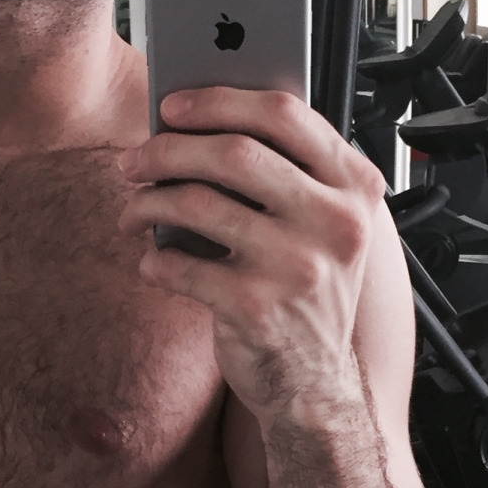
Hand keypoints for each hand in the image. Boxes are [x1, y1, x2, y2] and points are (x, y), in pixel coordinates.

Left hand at [118, 87, 386, 421]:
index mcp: (354, 188)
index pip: (285, 115)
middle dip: (167, 149)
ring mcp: (297, 267)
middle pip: (233, 152)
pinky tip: (153, 262)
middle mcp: (335, 223)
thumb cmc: (307, 295)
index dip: (219, 100)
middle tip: (134, 160)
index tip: (172, 106)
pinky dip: (155, 260)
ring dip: (148, 202)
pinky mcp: (256, 309)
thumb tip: (200, 122)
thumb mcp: (323, 227)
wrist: (315, 387)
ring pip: (197, 203)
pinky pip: (180, 265)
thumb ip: (288, 173)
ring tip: (133, 210)